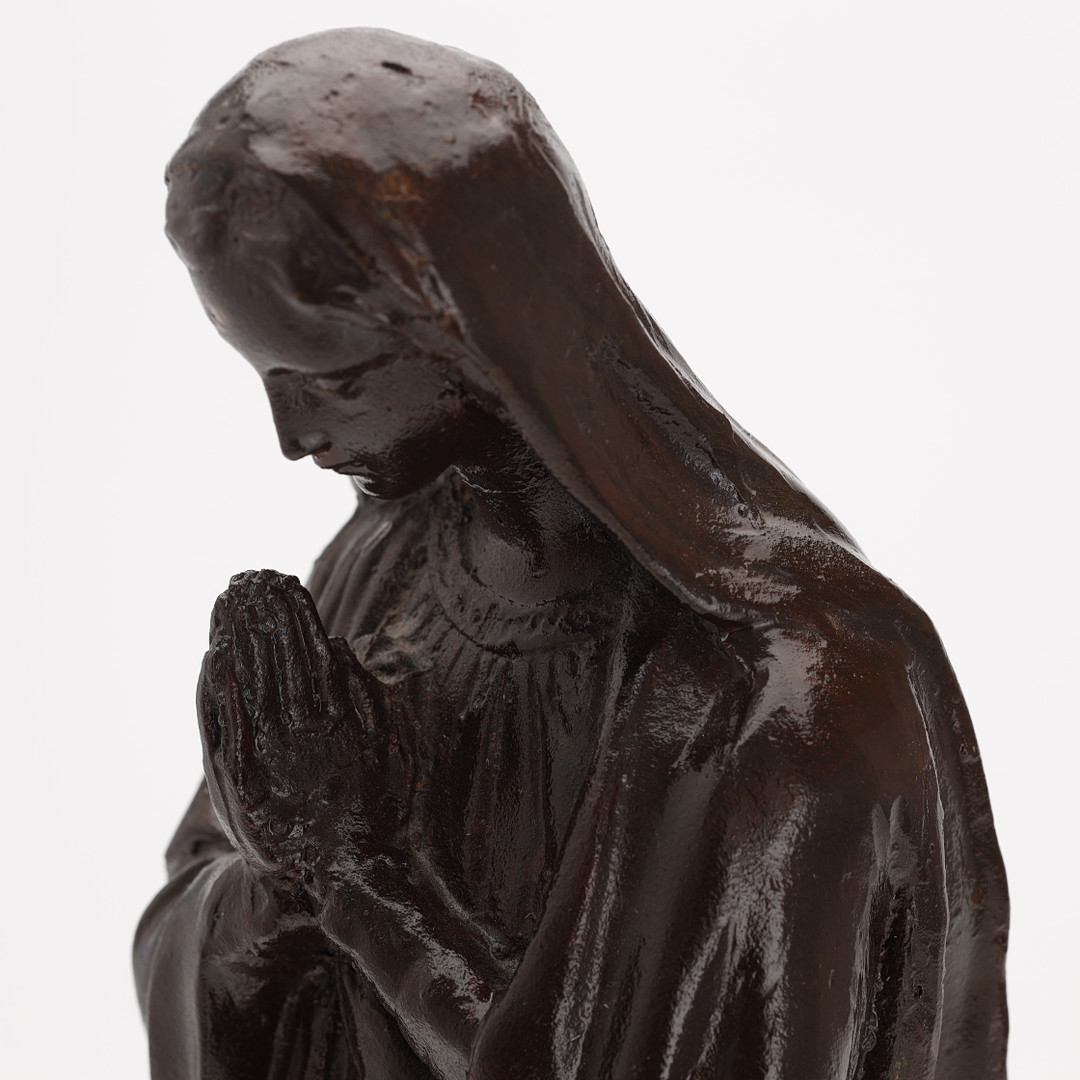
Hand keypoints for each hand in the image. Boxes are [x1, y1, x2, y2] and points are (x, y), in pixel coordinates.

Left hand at [196, 570, 409, 889]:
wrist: (348, 873)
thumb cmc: (380, 808)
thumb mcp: (391, 744)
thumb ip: (367, 693)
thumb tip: (339, 647)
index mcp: (336, 717)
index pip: (307, 650)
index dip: (292, 613)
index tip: (280, 580)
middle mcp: (296, 731)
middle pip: (270, 658)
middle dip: (257, 614)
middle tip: (244, 579)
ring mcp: (262, 756)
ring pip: (241, 683)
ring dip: (232, 638)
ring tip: (224, 603)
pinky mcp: (235, 782)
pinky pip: (218, 724)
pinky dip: (213, 690)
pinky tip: (210, 659)